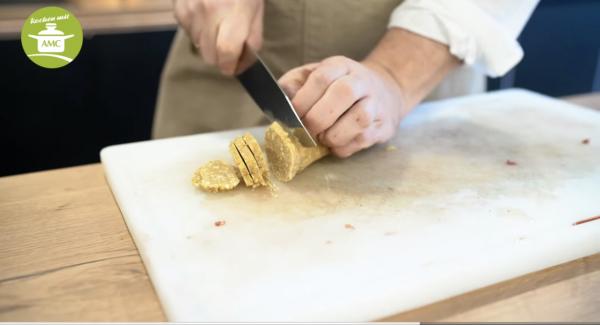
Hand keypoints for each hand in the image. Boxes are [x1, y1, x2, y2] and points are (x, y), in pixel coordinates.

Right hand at [173, 0, 263, 74]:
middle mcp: (210, 12)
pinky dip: (197, 30)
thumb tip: (243, 63)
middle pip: (210, 55)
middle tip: (228, 48)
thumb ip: (252, 38)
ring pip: (198, 45)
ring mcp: (191, 9)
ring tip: (218, 26)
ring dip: (208, 43)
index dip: (229, 66)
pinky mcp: (179, 7)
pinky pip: (187, 31)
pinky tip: (206, 17)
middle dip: (220, 58)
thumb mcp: (256, 9)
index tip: (233, 67)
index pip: (226, 53)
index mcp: (235, 13)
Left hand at [279, 56, 406, 157]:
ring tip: (323, 138)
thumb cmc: (337, 87)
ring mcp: (376, 103)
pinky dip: (344, 147)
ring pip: (359, 119)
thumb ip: (293, 84)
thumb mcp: (313, 77)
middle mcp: (361, 81)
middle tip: (306, 130)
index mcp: (340, 66)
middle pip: (343, 94)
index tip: (293, 115)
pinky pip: (363, 139)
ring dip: (334, 135)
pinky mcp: (383, 125)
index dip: (303, 99)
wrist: (383, 92)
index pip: (322, 77)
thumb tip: (281, 101)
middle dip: (318, 118)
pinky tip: (335, 144)